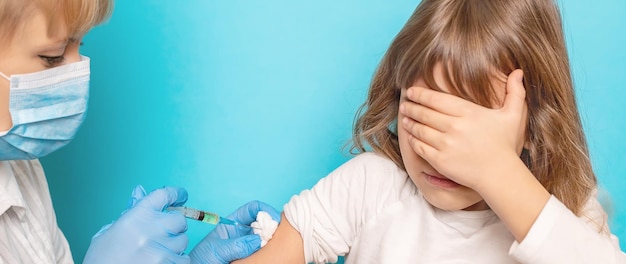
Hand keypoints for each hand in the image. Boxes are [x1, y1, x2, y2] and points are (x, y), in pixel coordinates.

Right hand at [84, 185, 189, 263]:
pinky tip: (161, 262)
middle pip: (179, 219)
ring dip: (174, 245)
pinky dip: (176, 260)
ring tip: (155, 253)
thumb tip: (140, 192)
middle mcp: (151, 229)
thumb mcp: (110, 231)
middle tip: (162, 235)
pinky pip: (184, 258)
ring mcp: (161, 248)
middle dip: (174, 226)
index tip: (182, 196)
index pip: (163, 195)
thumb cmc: (102, 260)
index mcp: (136, 216)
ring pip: (182, 240)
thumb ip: (130, 212)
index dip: (176, 194)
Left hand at [189, 201, 279, 263]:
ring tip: (270, 246)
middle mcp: (243, 232)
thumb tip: (258, 241)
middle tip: (274, 236)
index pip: (252, 209)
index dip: (265, 210)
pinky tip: (267, 254)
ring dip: (270, 239)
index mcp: (233, 224)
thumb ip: (237, 245)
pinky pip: (264, 251)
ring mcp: (249, 244)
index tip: (274, 219)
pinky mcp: (252, 256)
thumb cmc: (202, 260)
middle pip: (263, 222)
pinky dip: (268, 251)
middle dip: (271, 226)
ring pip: (265, 236)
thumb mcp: (217, 250)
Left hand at [400, 70, 526, 190]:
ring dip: (409, 123)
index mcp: (468, 113)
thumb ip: (515, 92)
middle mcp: (455, 126)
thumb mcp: (513, 116)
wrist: (499, 175)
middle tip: (405, 104)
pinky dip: (412, 140)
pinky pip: (419, 146)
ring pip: (419, 129)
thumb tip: (519, 71)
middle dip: (411, 107)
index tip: (411, 91)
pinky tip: (411, 136)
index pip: (436, 99)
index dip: (420, 94)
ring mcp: (446, 144)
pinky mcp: (440, 160)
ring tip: (405, 118)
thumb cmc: (505, 145)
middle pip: (424, 113)